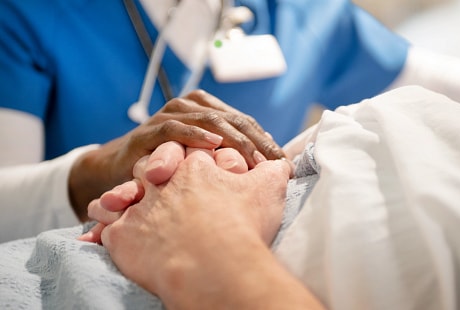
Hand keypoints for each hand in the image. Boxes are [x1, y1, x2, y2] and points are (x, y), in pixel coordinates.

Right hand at [69, 90, 285, 220]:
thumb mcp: (200, 159)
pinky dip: (196, 135)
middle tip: (274, 164)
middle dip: (256, 141)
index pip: (244, 121)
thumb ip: (227, 155)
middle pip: (231, 119)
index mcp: (205, 109)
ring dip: (234, 139)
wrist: (117, 171)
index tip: (283, 163)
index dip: (264, 140)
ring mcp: (168, 117)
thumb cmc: (166, 166)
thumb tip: (268, 167)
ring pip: (209, 120)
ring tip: (253, 158)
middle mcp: (189, 107)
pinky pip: (175, 129)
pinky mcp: (148, 132)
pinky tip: (213, 145)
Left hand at [94, 147, 297, 307]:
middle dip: (151, 168)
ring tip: (114, 201)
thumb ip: (274, 171)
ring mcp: (140, 208)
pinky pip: (106, 228)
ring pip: (122, 194)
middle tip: (155, 177)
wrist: (217, 267)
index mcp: (194, 165)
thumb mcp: (267, 191)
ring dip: (118, 196)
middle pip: (149, 165)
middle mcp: (162, 181)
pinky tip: (95, 233)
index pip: (186, 149)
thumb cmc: (243, 228)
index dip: (188, 154)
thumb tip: (284, 163)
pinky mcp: (123, 237)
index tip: (190, 165)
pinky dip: (101, 229)